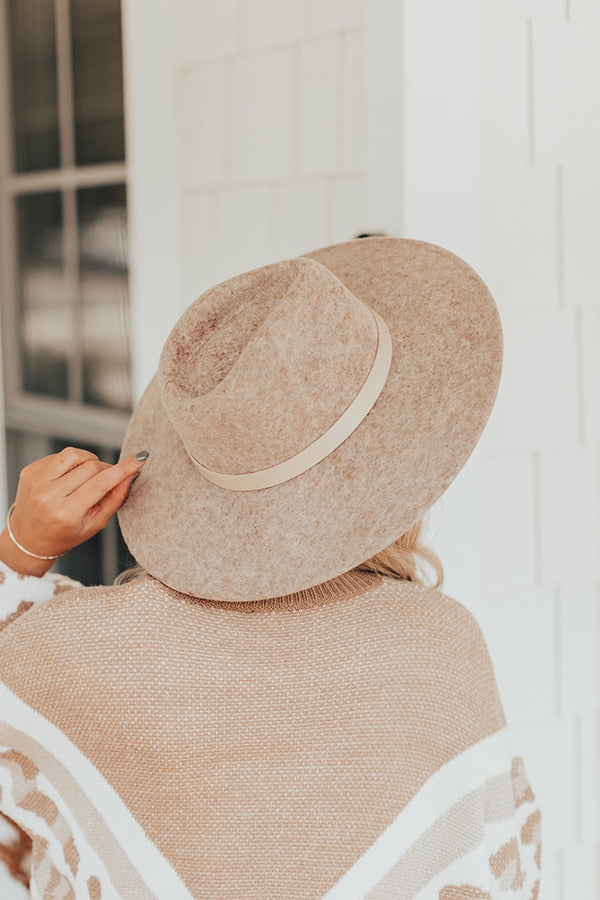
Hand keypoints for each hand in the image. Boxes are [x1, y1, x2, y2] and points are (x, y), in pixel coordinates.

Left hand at [0, 447, 148, 576]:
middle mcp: (48, 496)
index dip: (124, 469)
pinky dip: (71, 462)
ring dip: (89, 460)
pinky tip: (69, 477)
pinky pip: (59, 455)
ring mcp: (36, 481)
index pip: (101, 483)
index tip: (140, 458)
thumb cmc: (64, 534)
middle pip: (91, 467)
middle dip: (106, 469)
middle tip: (108, 478)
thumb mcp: (95, 524)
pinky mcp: (30, 471)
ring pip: (74, 454)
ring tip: (89, 475)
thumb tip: (130, 475)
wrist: (29, 539)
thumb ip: (115, 499)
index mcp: (65, 514)